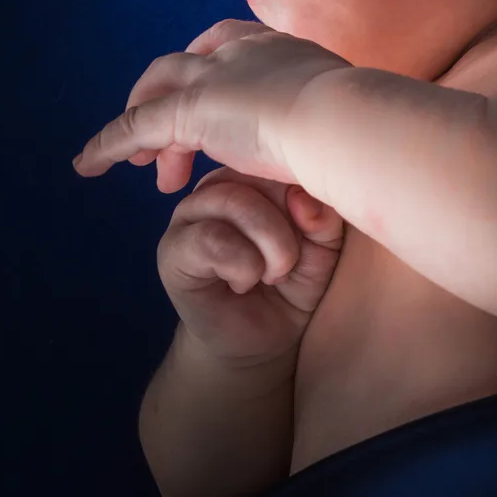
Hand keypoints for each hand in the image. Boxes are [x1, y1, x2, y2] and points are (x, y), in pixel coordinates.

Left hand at [72, 19, 351, 191]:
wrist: (346, 122)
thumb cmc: (363, 126)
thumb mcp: (351, 112)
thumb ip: (338, 118)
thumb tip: (358, 139)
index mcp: (282, 47)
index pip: (231, 42)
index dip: (213, 68)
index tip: (214, 102)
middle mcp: (244, 50)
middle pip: (189, 61)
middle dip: (175, 96)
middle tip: (172, 143)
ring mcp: (215, 74)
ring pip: (159, 89)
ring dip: (147, 126)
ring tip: (143, 166)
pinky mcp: (191, 108)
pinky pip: (136, 126)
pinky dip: (108, 145)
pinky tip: (89, 167)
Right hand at [157, 162, 344, 363]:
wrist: (261, 340)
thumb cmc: (294, 283)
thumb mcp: (324, 247)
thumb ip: (322, 217)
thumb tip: (302, 198)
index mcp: (253, 173)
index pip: (280, 157)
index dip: (306, 197)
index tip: (315, 233)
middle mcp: (218, 184)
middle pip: (258, 174)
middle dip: (287, 229)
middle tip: (288, 265)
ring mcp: (190, 214)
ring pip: (234, 201)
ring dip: (268, 247)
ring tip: (271, 274)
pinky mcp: (172, 249)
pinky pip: (211, 238)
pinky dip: (241, 266)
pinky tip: (243, 283)